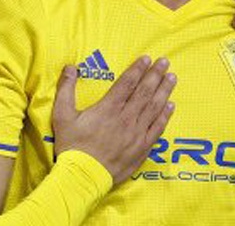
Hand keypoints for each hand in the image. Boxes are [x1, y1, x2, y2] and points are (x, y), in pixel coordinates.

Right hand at [52, 56, 175, 183]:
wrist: (83, 177)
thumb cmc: (72, 146)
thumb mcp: (62, 115)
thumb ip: (66, 89)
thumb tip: (70, 67)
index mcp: (108, 108)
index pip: (127, 83)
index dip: (138, 69)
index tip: (146, 58)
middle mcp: (125, 117)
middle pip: (144, 91)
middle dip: (155, 74)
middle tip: (165, 61)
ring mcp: (136, 133)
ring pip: (154, 107)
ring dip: (164, 91)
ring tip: (172, 77)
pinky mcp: (142, 147)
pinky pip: (157, 128)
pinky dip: (165, 116)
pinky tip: (171, 106)